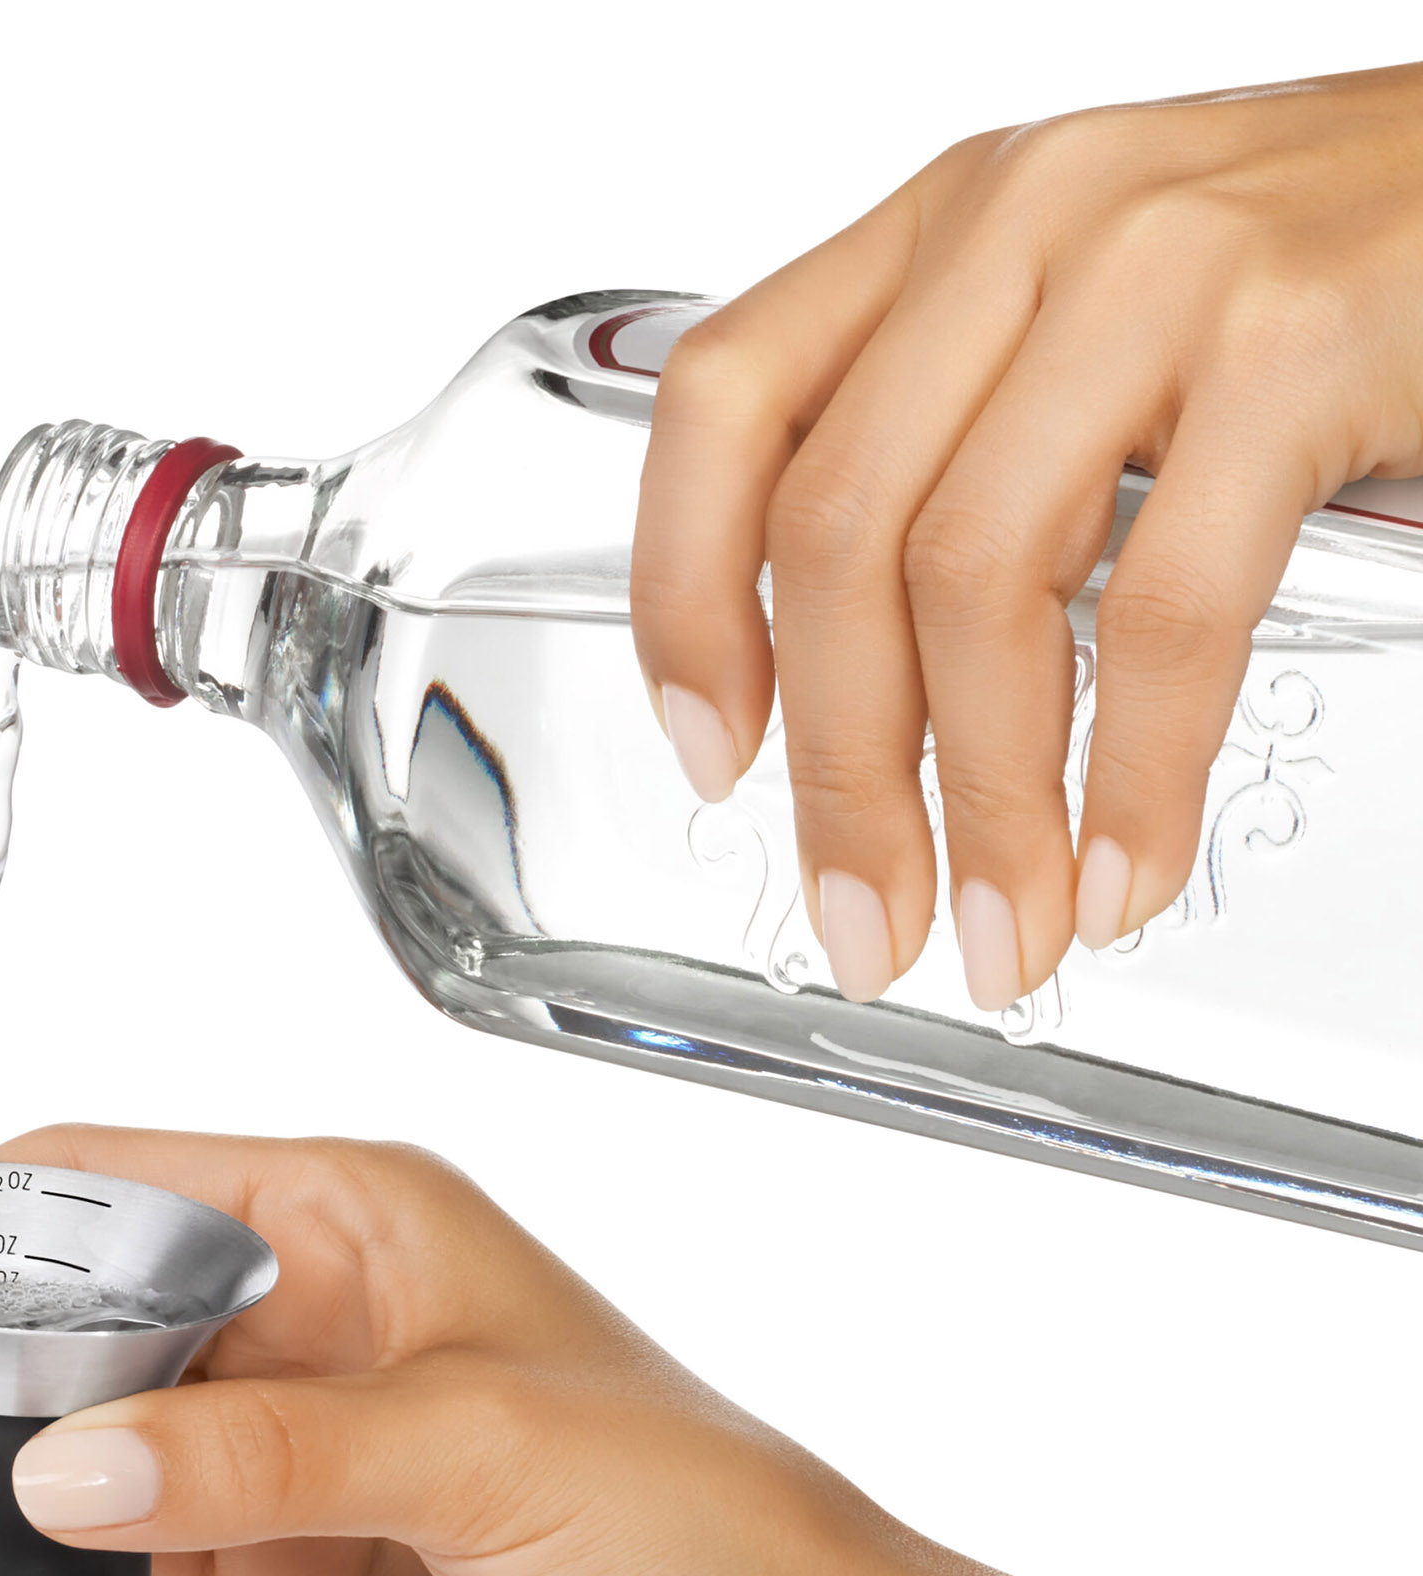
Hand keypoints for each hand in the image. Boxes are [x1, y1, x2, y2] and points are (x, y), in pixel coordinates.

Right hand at [0, 1126, 1422, 1575]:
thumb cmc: (702, 1518)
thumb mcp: (480, 1445)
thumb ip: (267, 1452)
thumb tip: (66, 1459)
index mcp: (369, 1222)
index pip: (147, 1180)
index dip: (9, 1206)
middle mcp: (318, 1324)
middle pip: (94, 1301)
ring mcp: (288, 1457)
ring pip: (90, 1423)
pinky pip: (125, 1543)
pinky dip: (38, 1541)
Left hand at [631, 63, 1422, 1008]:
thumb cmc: (1306, 277)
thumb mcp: (1074, 334)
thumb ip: (953, 461)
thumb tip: (854, 701)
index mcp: (938, 234)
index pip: (724, 409)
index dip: (682, 601)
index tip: (711, 757)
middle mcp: (1021, 231)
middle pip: (838, 536)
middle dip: (842, 773)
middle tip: (866, 918)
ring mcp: (1154, 274)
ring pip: (975, 582)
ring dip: (983, 803)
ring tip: (1005, 931)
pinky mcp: (1297, 343)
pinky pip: (1166, 611)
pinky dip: (1135, 776)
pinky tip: (1124, 874)